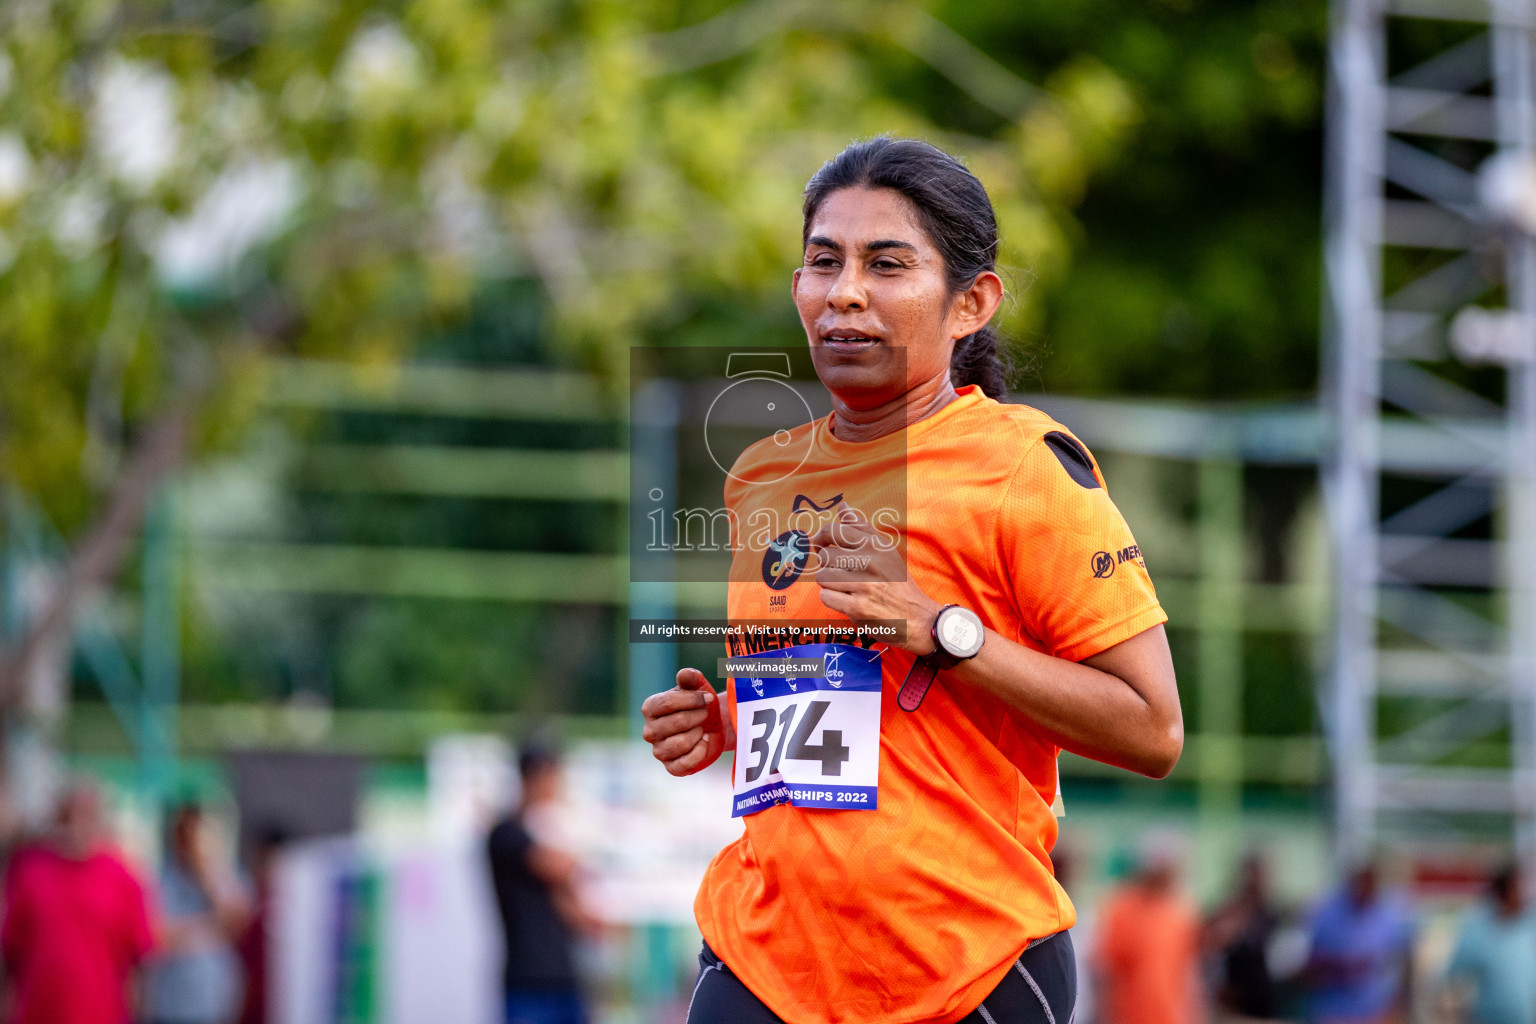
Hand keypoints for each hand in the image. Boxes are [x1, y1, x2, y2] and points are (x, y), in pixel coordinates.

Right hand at [641, 668, 729, 775]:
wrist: (712, 727)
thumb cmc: (700, 705)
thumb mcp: (698, 687)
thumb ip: (691, 678)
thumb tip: (685, 674)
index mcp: (650, 708)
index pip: (666, 703)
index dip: (691, 700)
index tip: (707, 698)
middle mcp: (649, 731)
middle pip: (677, 722)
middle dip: (698, 716)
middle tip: (704, 714)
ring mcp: (659, 751)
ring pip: (682, 743)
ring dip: (698, 734)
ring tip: (700, 729)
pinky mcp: (671, 767)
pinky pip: (686, 762)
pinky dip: (701, 751)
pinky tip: (703, 742)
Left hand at [809, 504, 940, 654]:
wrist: (918, 618)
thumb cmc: (899, 583)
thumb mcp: (886, 551)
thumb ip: (862, 528)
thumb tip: (842, 506)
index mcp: (876, 545)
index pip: (834, 530)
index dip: (821, 537)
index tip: (822, 545)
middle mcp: (871, 562)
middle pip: (825, 556)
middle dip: (827, 566)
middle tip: (840, 573)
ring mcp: (864, 586)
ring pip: (822, 577)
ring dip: (829, 585)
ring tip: (845, 588)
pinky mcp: (858, 608)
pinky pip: (826, 597)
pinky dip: (832, 601)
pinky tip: (847, 601)